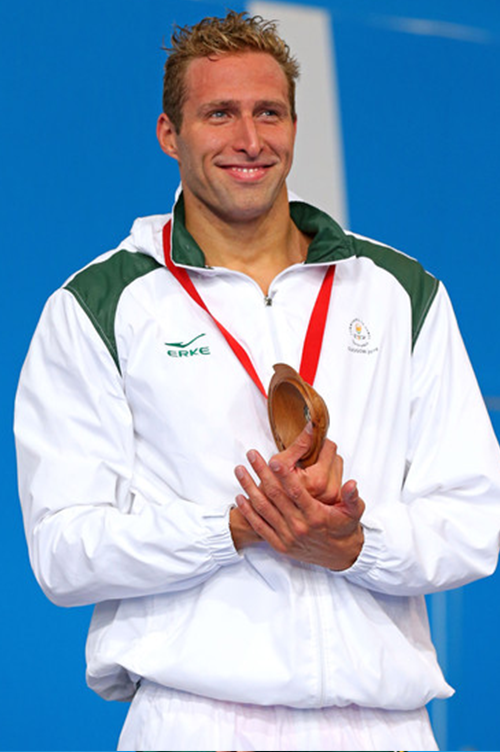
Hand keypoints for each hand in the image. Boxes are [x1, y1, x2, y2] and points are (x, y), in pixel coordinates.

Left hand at [234, 424, 364, 569]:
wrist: (340, 557)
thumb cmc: (344, 529)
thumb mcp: (354, 512)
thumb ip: (351, 497)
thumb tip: (352, 484)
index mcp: (316, 515)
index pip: (296, 492)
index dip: (284, 475)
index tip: (274, 460)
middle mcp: (299, 526)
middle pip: (275, 495)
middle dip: (261, 473)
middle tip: (251, 455)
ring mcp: (287, 536)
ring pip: (263, 509)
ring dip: (249, 488)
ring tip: (240, 470)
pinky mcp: (279, 545)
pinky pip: (260, 526)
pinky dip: (248, 512)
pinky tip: (239, 497)